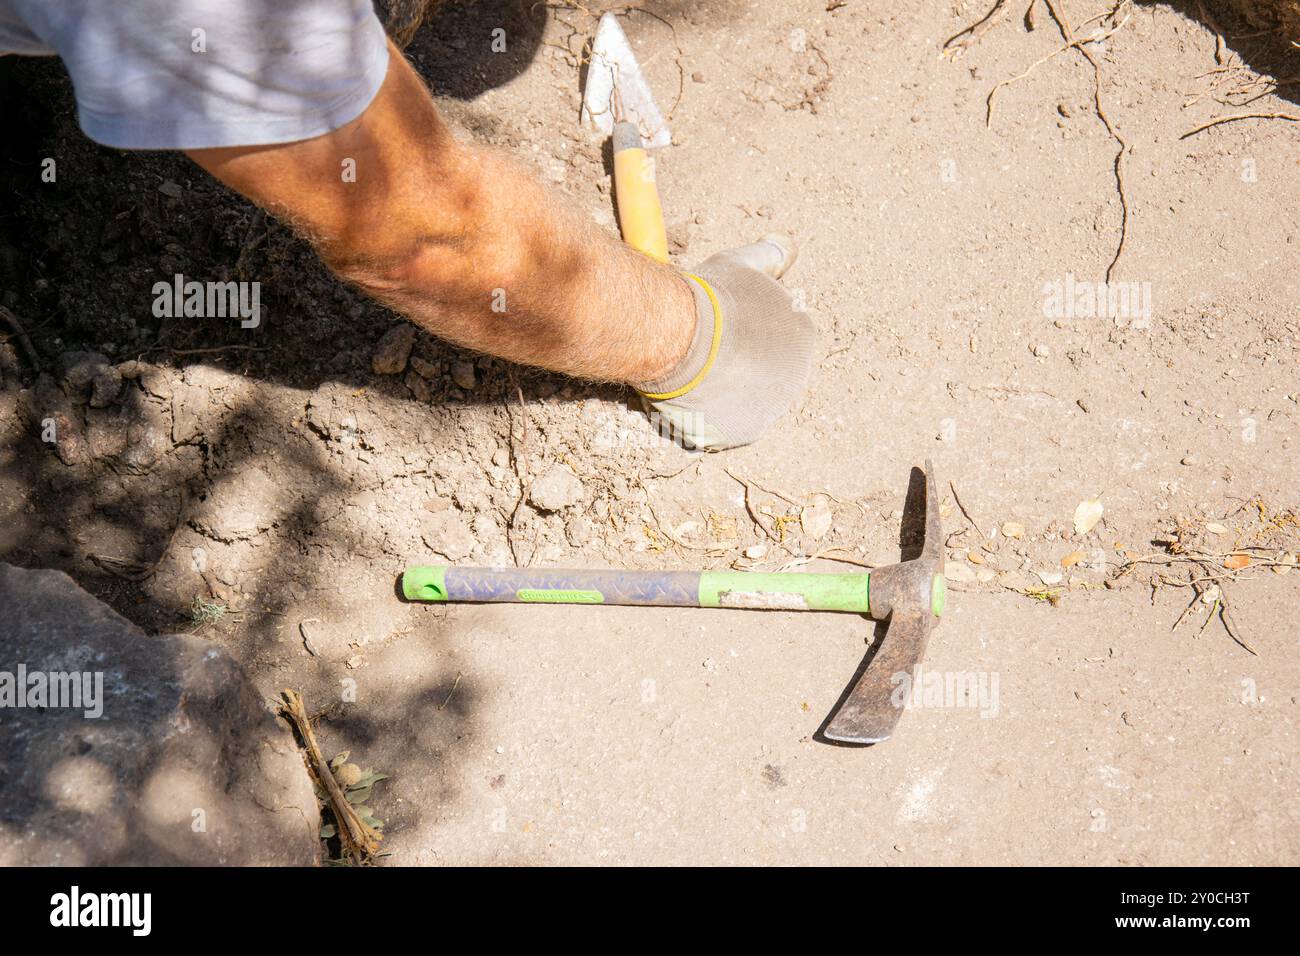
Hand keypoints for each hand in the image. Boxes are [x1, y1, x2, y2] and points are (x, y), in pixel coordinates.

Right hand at [635, 235, 816, 449]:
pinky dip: (708, 417)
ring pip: (742, 400)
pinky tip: (689, 399)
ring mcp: (774, 408)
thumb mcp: (742, 265)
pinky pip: (726, 426)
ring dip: (721, 392)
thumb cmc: (712, 297)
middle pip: (760, 373)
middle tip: (699, 354)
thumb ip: (768, 256)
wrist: (682, 337)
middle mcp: (798, 376)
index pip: (774, 340)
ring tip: (691, 376)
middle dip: (733, 366)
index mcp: (803, 335)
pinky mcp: (746, 432)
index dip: (741, 335)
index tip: (717, 330)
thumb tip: (786, 245)